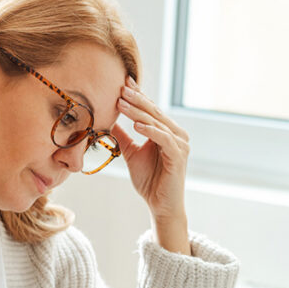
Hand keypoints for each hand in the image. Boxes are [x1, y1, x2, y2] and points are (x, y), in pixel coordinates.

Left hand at [112, 77, 191, 254]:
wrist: (160, 205)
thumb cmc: (149, 181)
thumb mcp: (131, 154)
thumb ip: (123, 137)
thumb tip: (108, 121)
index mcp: (167, 132)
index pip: (151, 109)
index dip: (138, 95)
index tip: (123, 81)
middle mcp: (177, 134)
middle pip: (154, 112)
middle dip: (136, 99)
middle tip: (120, 86)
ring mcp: (180, 144)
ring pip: (157, 123)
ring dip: (138, 112)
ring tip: (121, 103)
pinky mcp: (178, 156)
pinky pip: (163, 139)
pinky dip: (150, 131)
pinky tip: (136, 125)